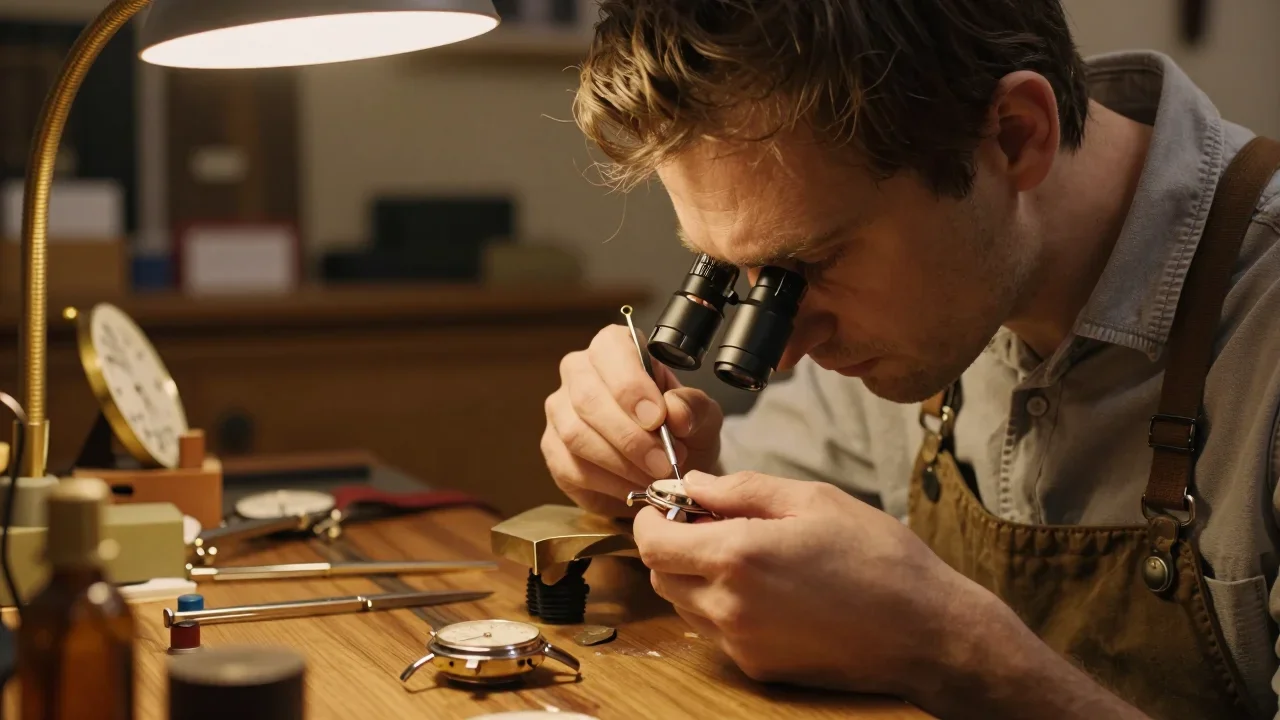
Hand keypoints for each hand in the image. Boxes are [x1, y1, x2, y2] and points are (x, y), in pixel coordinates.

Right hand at [541, 325, 723, 516]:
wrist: (668, 468)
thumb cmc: (682, 432)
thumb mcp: (701, 416)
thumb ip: (693, 407)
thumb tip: (674, 412)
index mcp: (614, 348)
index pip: (610, 350)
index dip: (631, 386)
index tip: (657, 418)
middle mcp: (579, 372)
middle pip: (588, 397)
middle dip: (629, 436)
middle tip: (663, 461)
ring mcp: (560, 411)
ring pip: (576, 435)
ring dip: (620, 463)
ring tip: (654, 477)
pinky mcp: (553, 450)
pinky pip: (572, 468)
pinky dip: (608, 484)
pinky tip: (633, 488)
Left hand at [634, 471, 1153, 718]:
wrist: (927, 630)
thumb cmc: (878, 557)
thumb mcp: (811, 499)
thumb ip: (740, 490)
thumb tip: (691, 485)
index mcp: (738, 557)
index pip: (652, 541)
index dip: (653, 518)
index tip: (672, 505)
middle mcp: (729, 607)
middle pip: (661, 574)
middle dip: (673, 545)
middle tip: (712, 523)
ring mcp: (741, 643)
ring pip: (684, 604)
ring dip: (696, 576)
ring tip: (747, 554)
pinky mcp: (757, 668)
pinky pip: (716, 631)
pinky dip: (723, 606)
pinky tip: (769, 588)